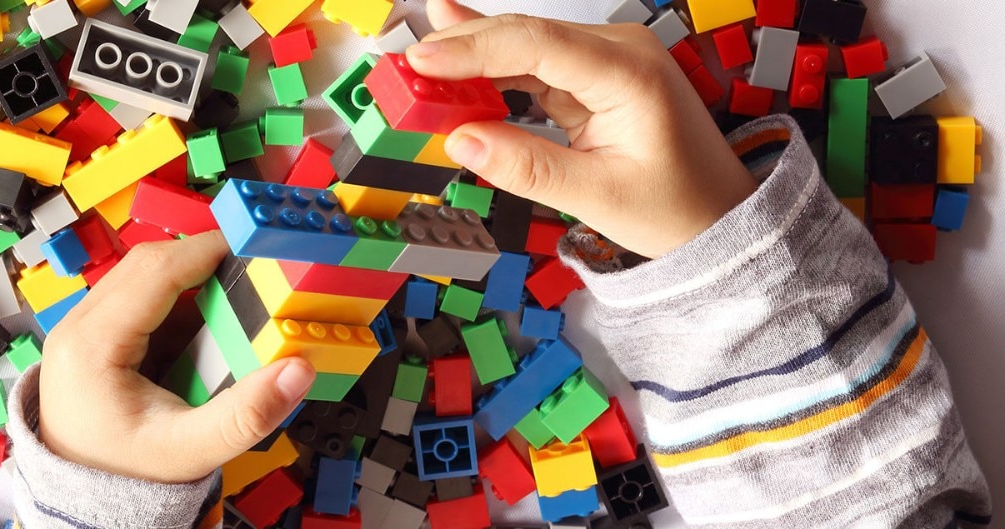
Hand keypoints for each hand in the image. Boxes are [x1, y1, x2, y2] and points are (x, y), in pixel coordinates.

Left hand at [37, 231, 315, 483]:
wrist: (83, 500)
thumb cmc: (121, 476)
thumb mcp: (190, 449)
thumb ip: (246, 413)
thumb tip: (295, 372)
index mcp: (91, 344)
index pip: (156, 269)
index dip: (209, 250)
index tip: (253, 246)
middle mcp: (79, 327)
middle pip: (150, 265)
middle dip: (207, 265)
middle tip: (255, 275)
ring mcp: (85, 329)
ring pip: (146, 278)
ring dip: (194, 286)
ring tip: (236, 309)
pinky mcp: (98, 337)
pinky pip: (143, 300)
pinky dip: (181, 307)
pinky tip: (208, 333)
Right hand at [409, 0, 757, 257]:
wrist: (720, 216)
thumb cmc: (677, 208)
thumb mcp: (596, 198)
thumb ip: (526, 167)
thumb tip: (460, 138)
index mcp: (628, 73)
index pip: (537, 44)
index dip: (474, 47)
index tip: (422, 59)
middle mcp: (618, 52)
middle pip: (525, 35)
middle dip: (461, 46)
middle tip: (402, 63)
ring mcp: (606, 61)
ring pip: (524, 48)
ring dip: (470, 58)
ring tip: (414, 66)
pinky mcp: (594, 77)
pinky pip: (533, 67)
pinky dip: (492, 72)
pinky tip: (452, 55)